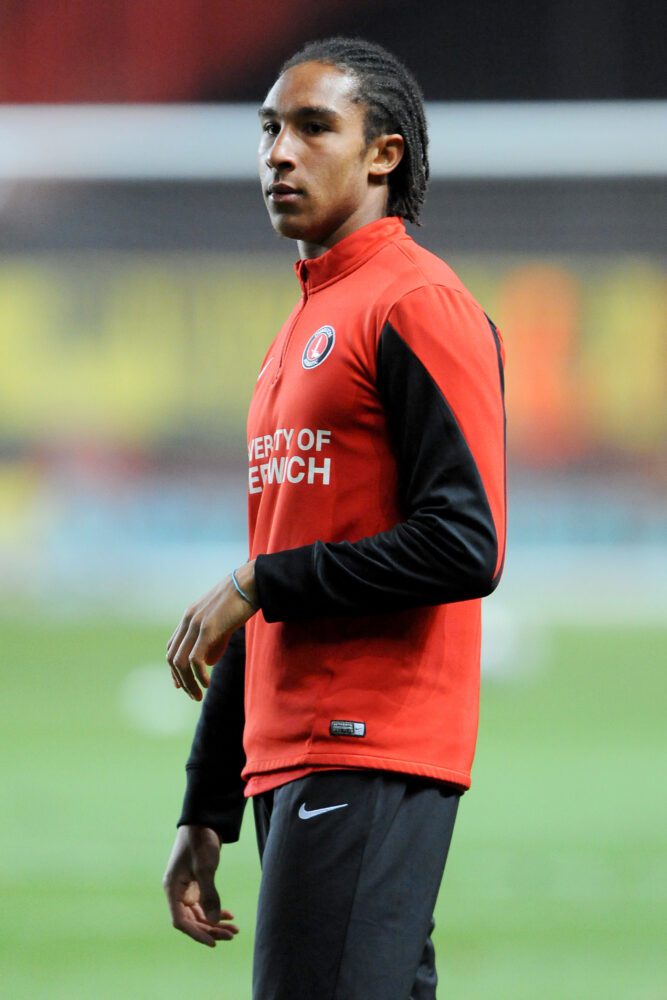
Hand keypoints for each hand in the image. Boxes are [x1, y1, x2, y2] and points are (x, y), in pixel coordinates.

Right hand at [163, 825, 238, 947]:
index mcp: (172, 889)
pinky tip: (229, 916)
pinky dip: (216, 910)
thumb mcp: (205, 868)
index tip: (213, 942)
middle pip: (192, 920)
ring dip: (215, 922)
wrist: (204, 821)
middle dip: (211, 929)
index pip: (180, 921)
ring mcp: (186, 888)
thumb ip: (209, 894)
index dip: (196, 933)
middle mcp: (177, 892)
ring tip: (234, 930)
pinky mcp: (196, 884)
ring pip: (199, 913)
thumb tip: (213, 921)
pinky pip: (204, 903)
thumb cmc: (200, 841)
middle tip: (232, 935)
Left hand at [166, 560, 256, 699]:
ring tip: (198, 695)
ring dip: (188, 683)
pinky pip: (195, 659)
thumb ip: (215, 642)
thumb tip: (207, 662)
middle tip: (193, 695)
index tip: (182, 684)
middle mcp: (188, 620)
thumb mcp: (225, 622)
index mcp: (189, 616)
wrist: (252, 582)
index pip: (172, 648)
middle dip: (180, 680)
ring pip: (181, 662)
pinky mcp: (207, 629)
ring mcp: (196, 624)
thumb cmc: (242, 600)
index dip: (175, 669)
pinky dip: (197, 676)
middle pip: (173, 657)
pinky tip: (206, 683)